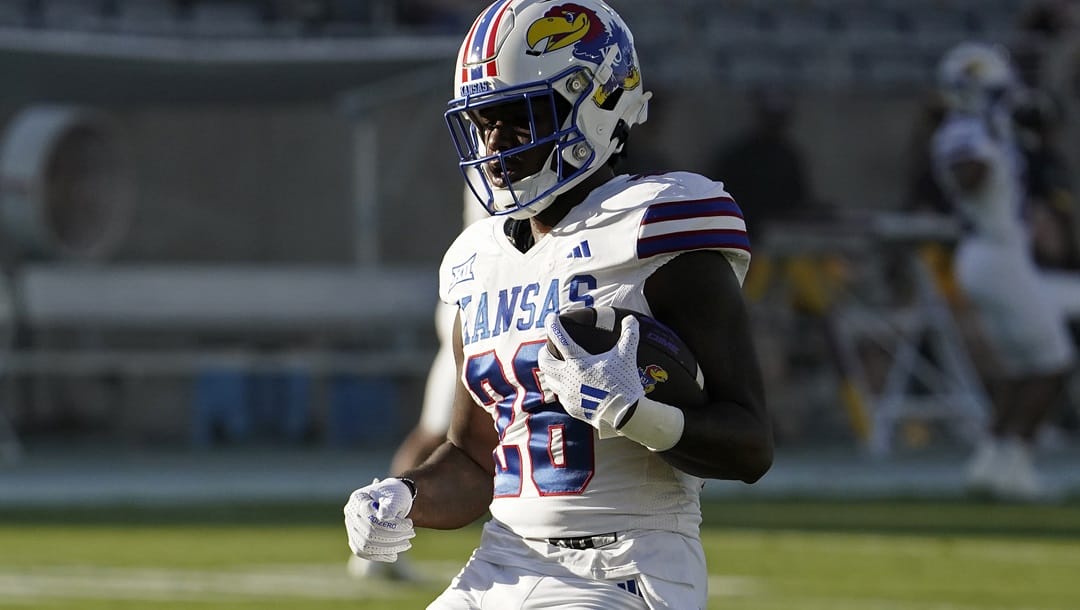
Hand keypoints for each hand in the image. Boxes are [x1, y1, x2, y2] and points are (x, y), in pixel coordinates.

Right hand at [343, 478, 415, 561]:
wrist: (393, 499)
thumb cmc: (396, 495)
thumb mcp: (397, 496)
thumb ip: (390, 505)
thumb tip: (384, 516)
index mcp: (358, 499)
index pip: (372, 518)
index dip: (392, 525)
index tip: (410, 524)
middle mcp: (350, 514)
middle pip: (369, 533)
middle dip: (393, 537)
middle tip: (411, 534)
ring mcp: (351, 528)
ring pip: (366, 545)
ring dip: (388, 547)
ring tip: (406, 543)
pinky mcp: (355, 540)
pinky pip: (364, 552)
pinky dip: (380, 555)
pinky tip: (394, 555)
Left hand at [537, 313, 643, 438]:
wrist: (623, 415)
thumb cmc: (624, 383)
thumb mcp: (627, 356)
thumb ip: (629, 334)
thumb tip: (631, 318)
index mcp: (578, 362)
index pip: (560, 339)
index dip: (553, 325)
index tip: (550, 317)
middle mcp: (568, 377)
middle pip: (544, 361)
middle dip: (544, 352)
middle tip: (550, 347)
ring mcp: (567, 394)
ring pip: (548, 378)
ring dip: (550, 370)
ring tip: (556, 365)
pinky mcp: (570, 407)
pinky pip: (559, 394)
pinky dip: (560, 386)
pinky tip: (567, 385)